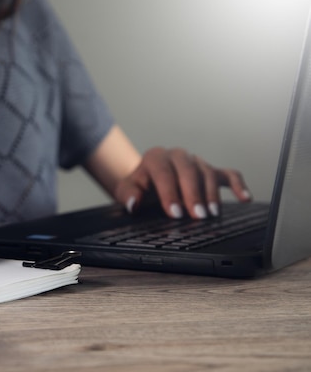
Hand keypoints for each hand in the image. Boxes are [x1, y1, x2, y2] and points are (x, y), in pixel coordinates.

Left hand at [113, 147, 250, 218]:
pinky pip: (228, 174)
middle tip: (198, 216)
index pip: (164, 172)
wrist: (147, 180)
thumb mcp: (127, 190)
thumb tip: (133, 204)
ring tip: (212, 214)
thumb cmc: (139, 187)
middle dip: (194, 195)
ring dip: (212, 194)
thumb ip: (128, 195)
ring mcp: (196, 161)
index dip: (170, 193)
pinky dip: (238, 185)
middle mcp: (177, 156)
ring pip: (207, 173)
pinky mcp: (210, 170)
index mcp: (156, 157)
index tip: (175, 213)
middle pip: (189, 171)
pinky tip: (244, 198)